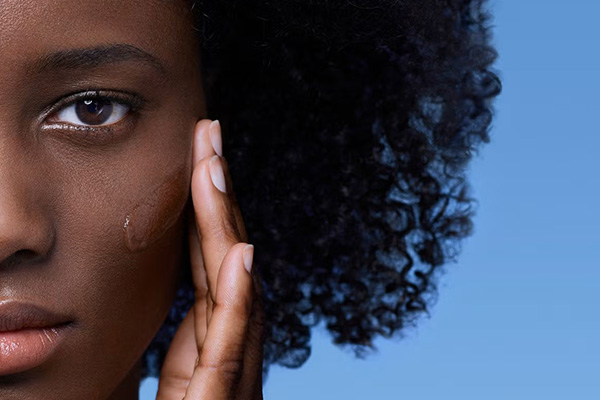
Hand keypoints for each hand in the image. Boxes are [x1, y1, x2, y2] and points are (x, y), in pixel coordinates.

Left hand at [156, 119, 263, 399]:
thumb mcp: (169, 389)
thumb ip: (176, 352)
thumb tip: (158, 302)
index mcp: (209, 350)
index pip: (209, 269)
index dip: (207, 212)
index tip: (199, 160)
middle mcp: (230, 356)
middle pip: (226, 264)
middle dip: (218, 196)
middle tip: (208, 134)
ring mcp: (232, 382)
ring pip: (232, 291)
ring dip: (226, 227)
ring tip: (215, 169)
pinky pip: (230, 347)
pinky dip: (239, 299)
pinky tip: (242, 254)